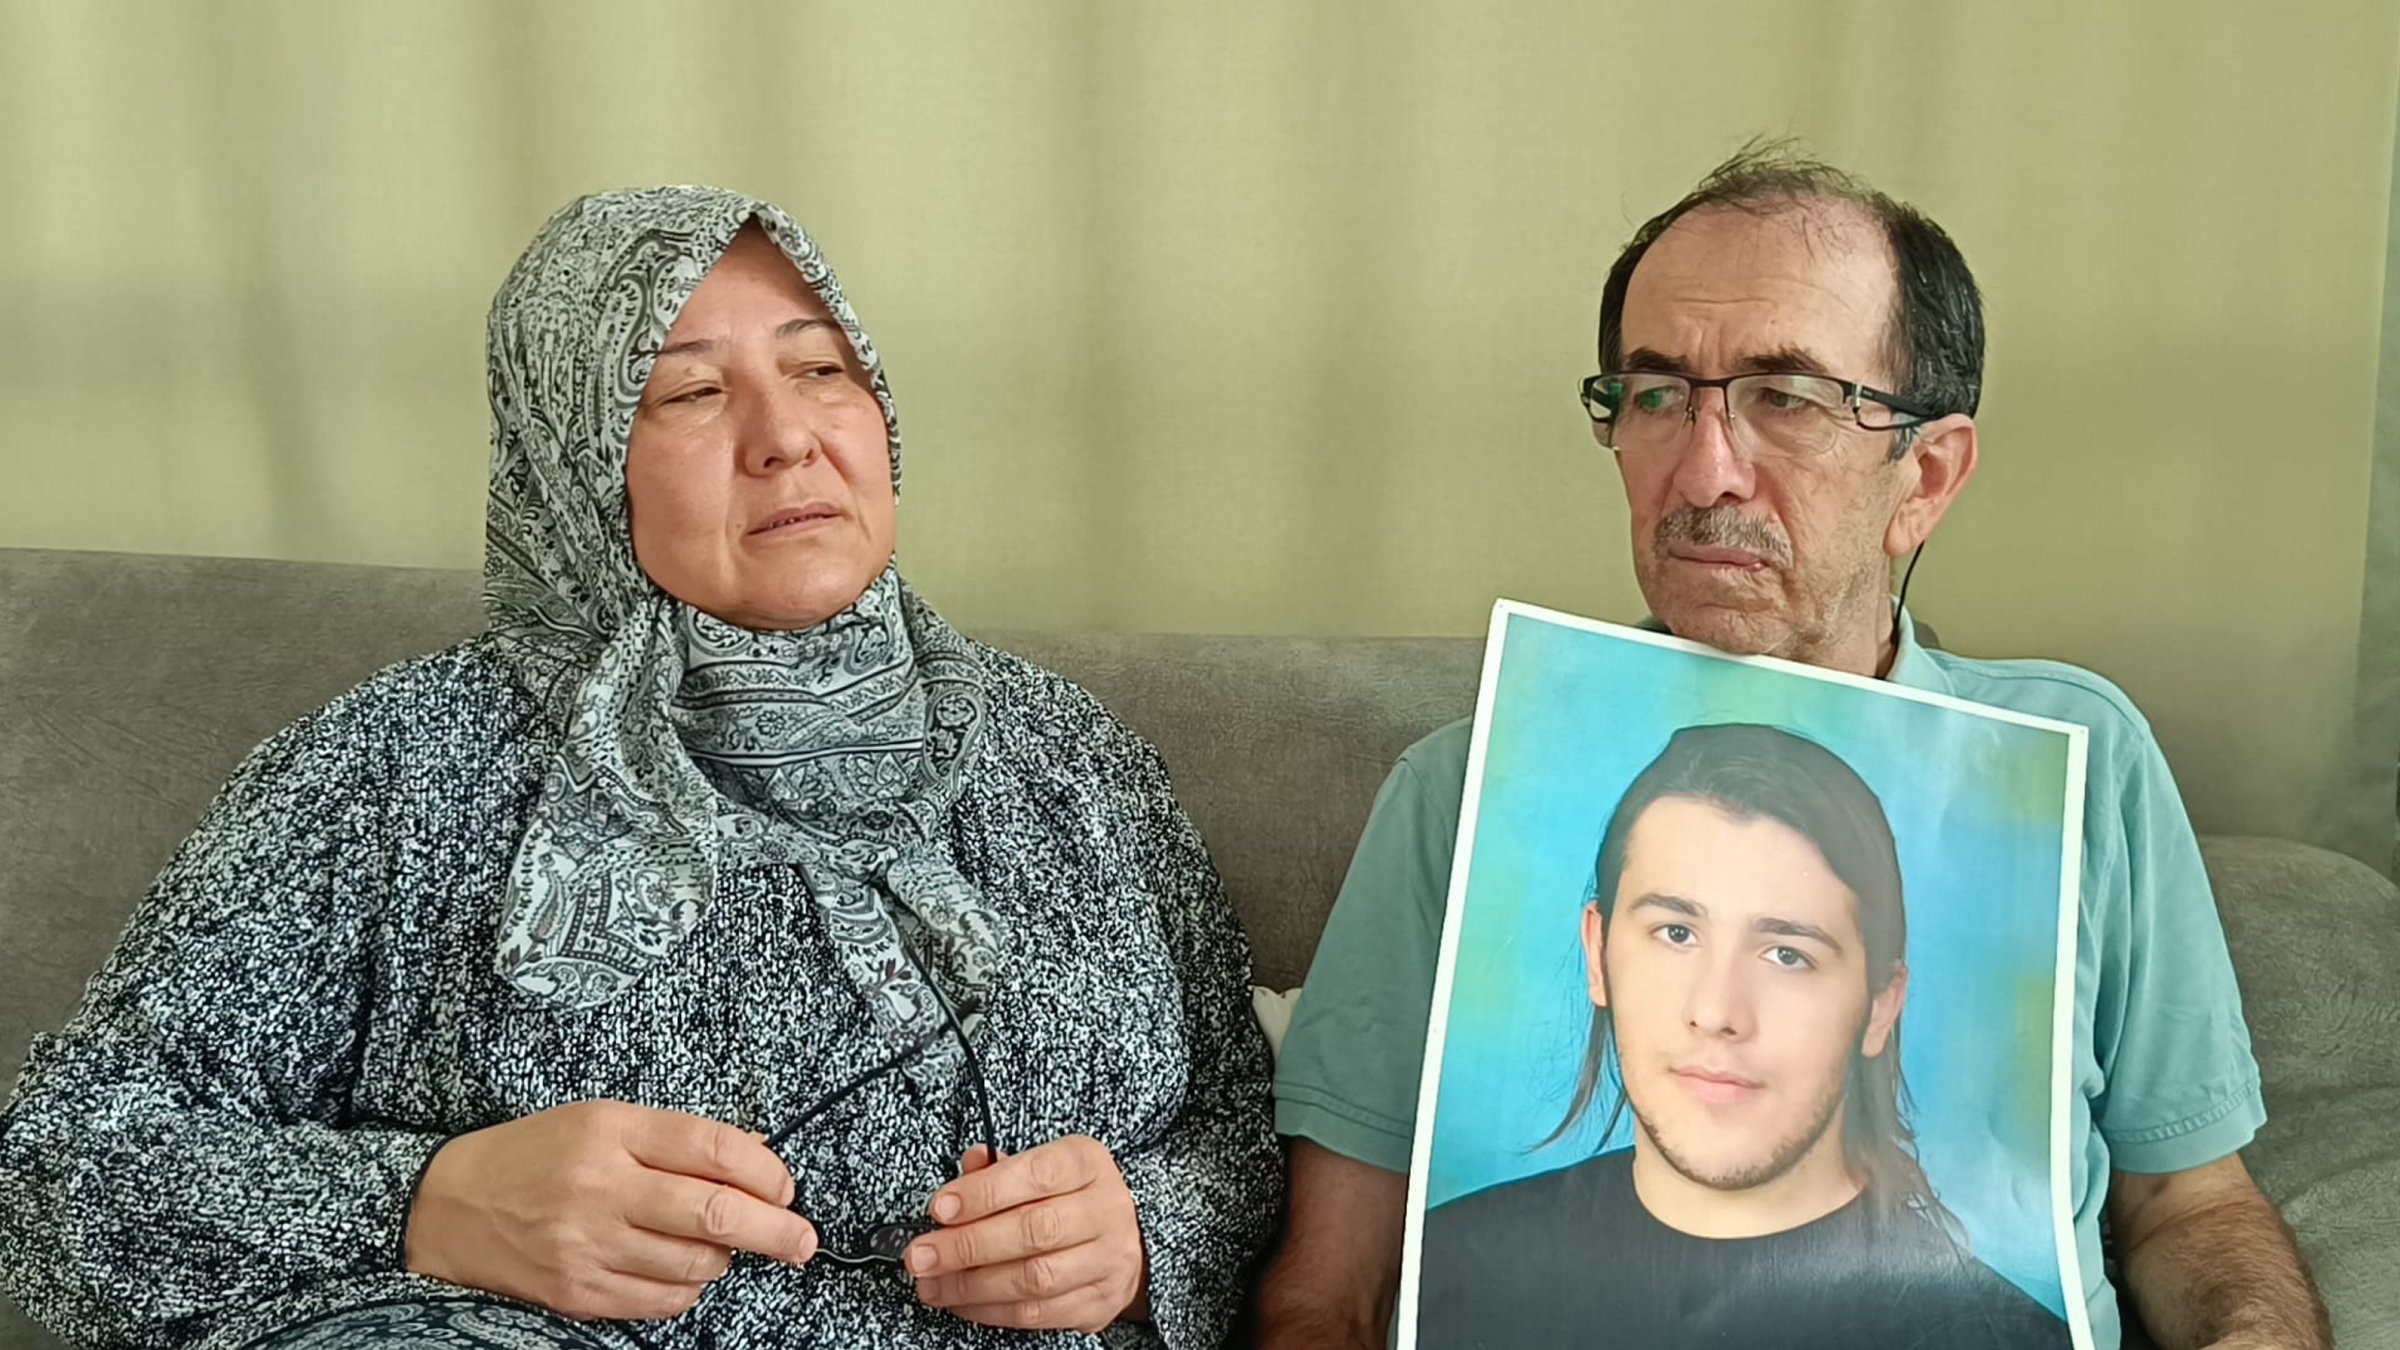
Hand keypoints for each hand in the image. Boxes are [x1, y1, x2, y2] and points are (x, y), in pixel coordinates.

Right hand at [404, 1100, 816, 1320]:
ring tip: (712, 1246)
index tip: (785, 1188)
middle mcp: (602, 1186)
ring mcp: (588, 1245)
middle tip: (803, 1241)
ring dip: (722, 1259)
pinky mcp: (577, 1292)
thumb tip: (756, 1152)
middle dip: (776, 1231)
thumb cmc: (534, 1156)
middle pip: (715, 1214)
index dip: (765, 1170)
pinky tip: (678, 1272)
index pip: (713, 1148)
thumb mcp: (602, 1122)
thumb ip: (675, 1139)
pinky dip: (686, 1290)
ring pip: (695, 1265)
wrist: (446, 1206)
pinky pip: (662, 1301)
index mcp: (611, 1130)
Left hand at [907, 1137, 1147, 1332]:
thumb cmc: (1070, 1196)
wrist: (1124, 1239)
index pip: (1036, 1174)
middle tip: (921, 1255)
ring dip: (972, 1285)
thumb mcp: (1044, 1165)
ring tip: (932, 1284)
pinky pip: (1038, 1313)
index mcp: (1088, 1164)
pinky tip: (961, 1302)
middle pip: (1034, 1231)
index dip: (984, 1193)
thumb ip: (1002, 1167)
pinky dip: (990, 1310)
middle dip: (967, 1245)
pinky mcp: (1098, 1303)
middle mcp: (1105, 1210)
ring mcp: (1107, 1260)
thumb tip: (970, 1164)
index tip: (940, 1208)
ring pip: (1034, 1278)